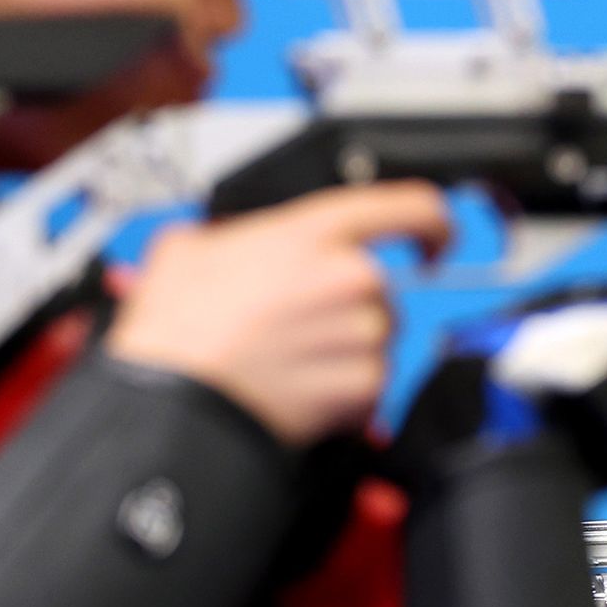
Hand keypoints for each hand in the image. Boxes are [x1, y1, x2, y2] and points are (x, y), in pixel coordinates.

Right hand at [108, 182, 452, 445]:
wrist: (170, 400)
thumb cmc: (175, 329)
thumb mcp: (187, 248)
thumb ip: (234, 236)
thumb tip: (232, 248)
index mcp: (314, 231)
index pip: (409, 207)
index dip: (432, 221)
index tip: (436, 239)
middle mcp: (350, 277)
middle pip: (383, 289)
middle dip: (347, 310)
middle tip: (295, 328)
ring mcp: (361, 333)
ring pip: (378, 340)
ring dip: (343, 352)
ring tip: (286, 363)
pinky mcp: (363, 388)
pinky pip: (371, 388)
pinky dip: (342, 395)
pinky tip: (294, 391)